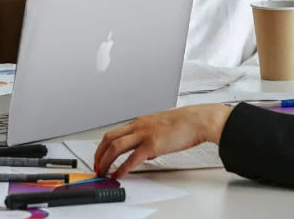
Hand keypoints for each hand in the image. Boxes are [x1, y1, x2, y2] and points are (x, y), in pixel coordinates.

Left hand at [93, 104, 231, 178]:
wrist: (197, 120)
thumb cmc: (183, 123)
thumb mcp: (160, 126)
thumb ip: (149, 137)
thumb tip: (144, 153)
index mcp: (139, 122)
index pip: (114, 133)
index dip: (103, 147)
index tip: (100, 156)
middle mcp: (138, 126)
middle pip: (109, 138)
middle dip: (99, 154)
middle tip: (96, 166)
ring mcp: (144, 135)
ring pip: (116, 147)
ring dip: (105, 161)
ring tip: (103, 171)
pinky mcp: (152, 145)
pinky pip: (132, 158)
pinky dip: (122, 168)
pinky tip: (118, 174)